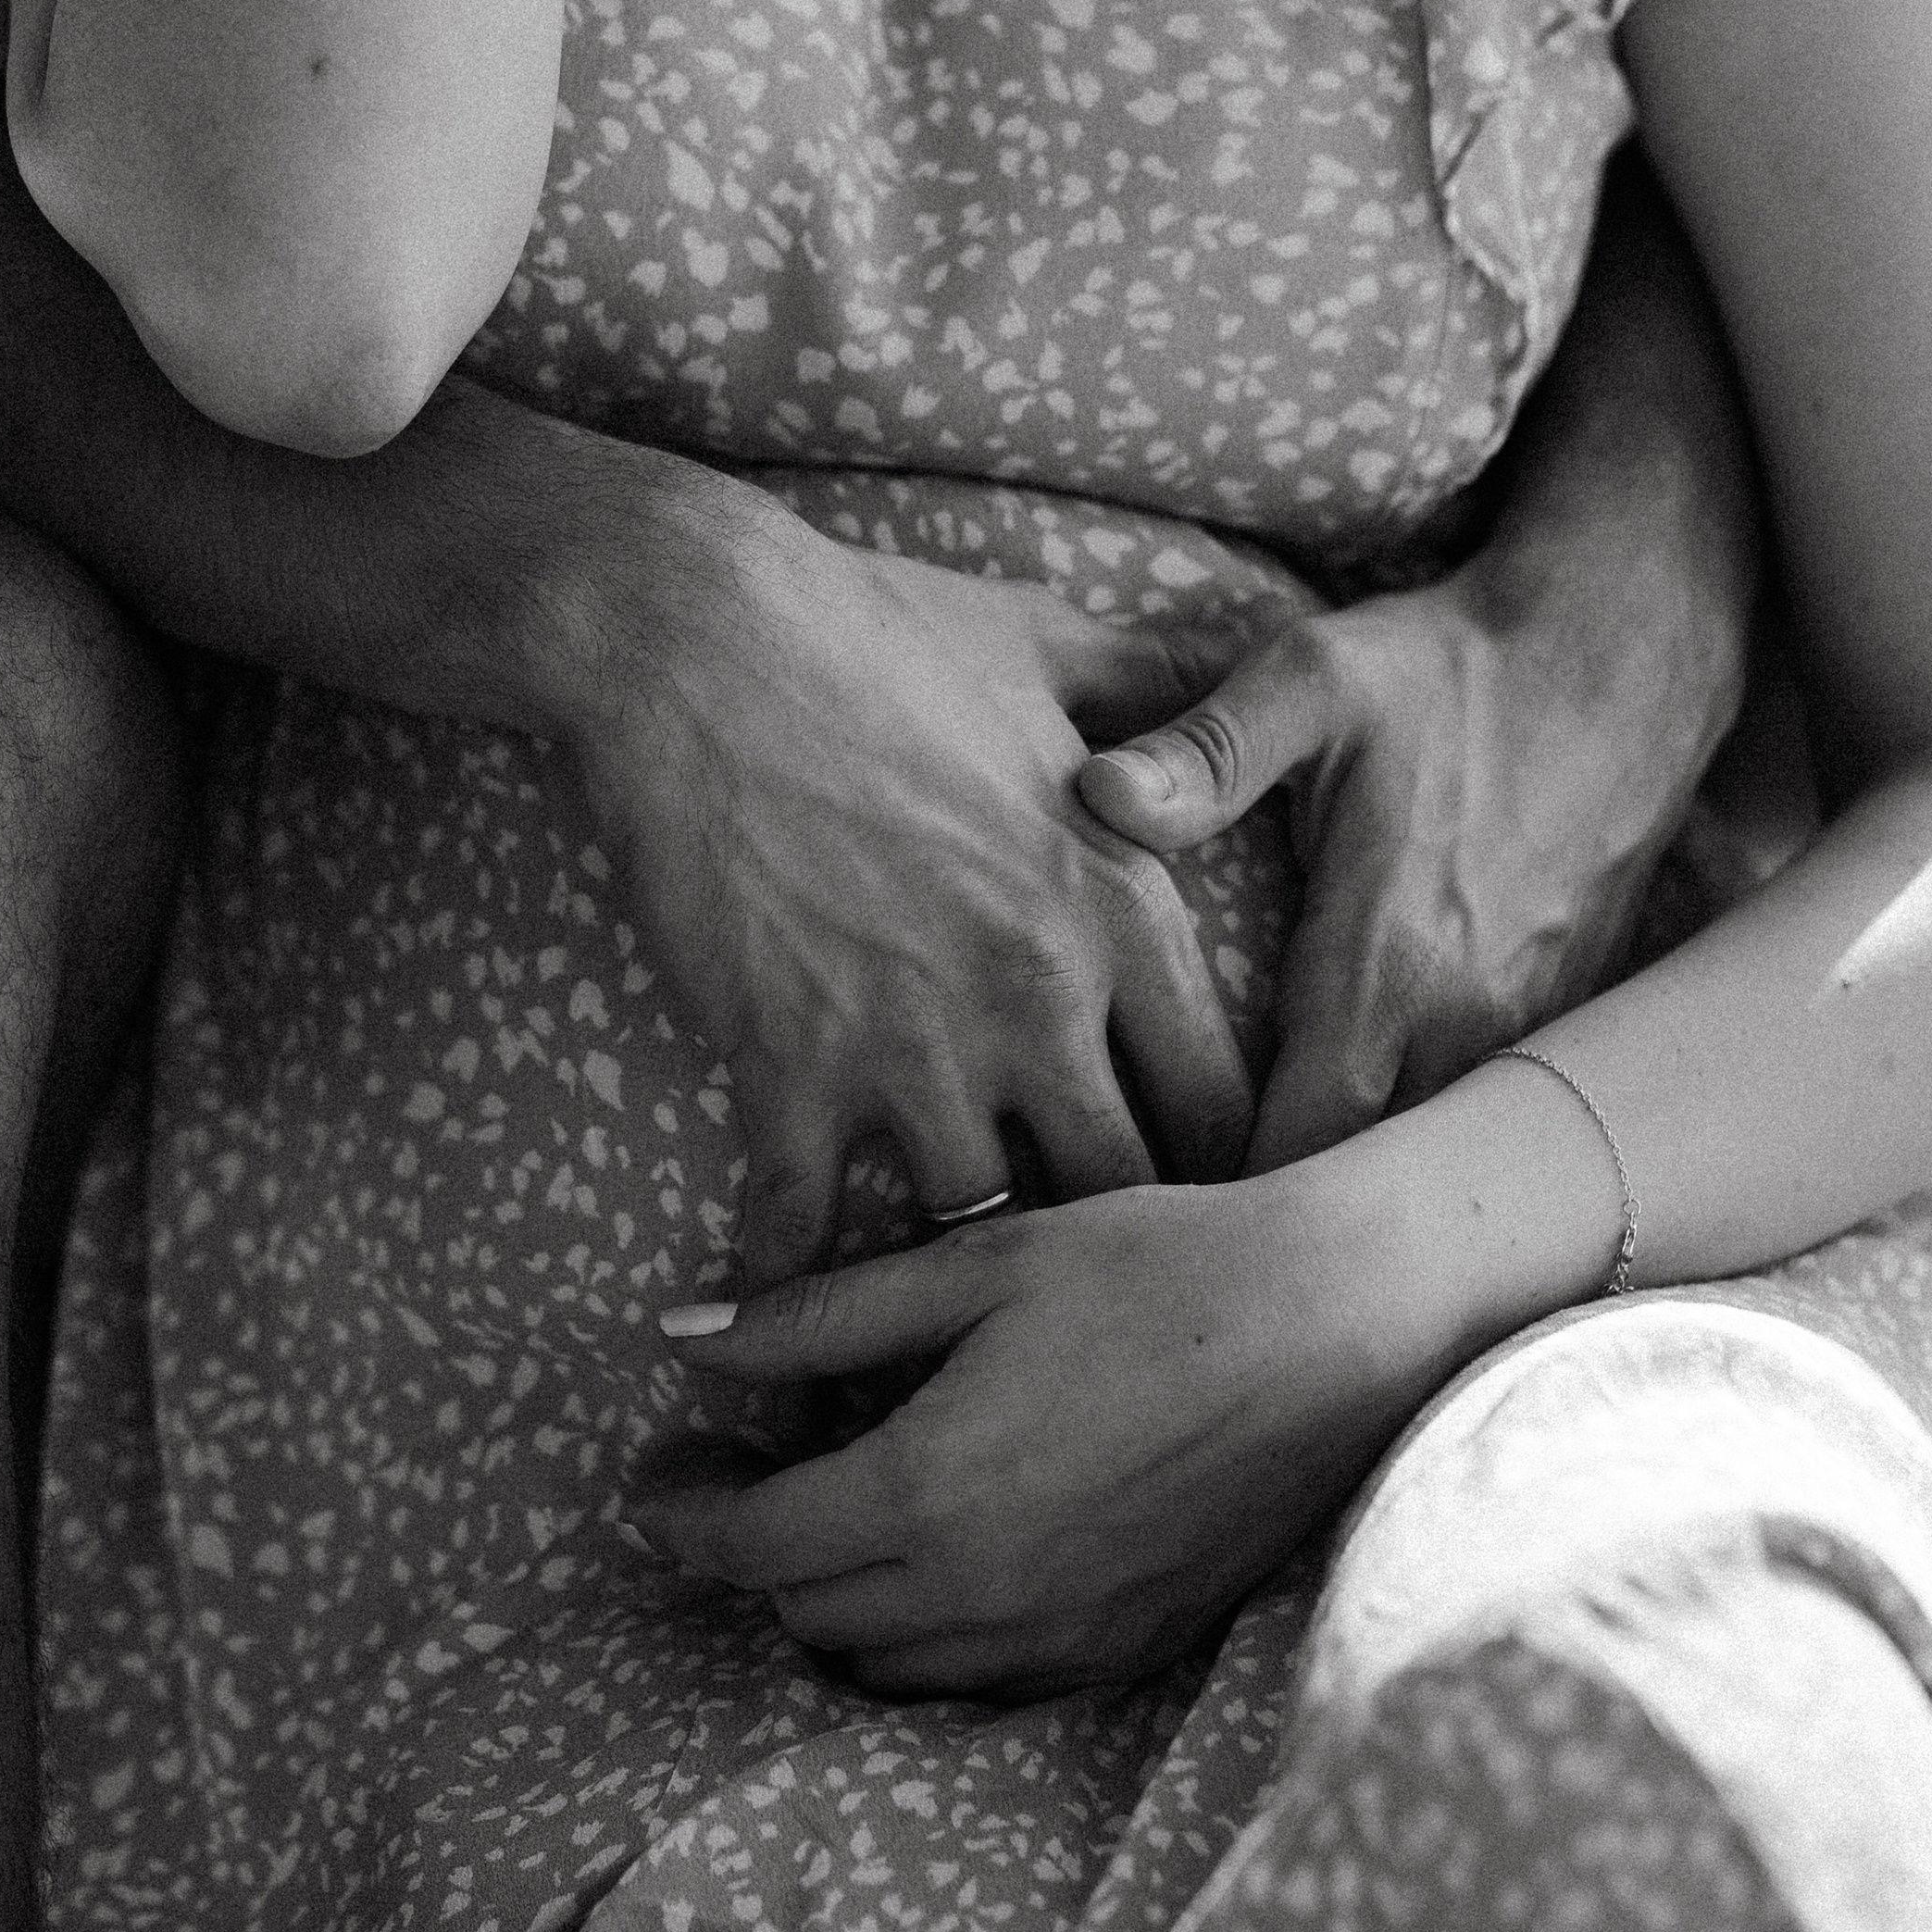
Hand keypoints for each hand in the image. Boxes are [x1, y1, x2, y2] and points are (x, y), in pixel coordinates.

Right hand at [567, 491, 1256, 1283]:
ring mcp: (917, 1043)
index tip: (1179, 1195)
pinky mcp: (789, 1068)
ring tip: (934, 1302)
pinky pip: (804, 1226)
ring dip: (951, 1258)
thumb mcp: (1050, 645)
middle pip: (1121, 1192)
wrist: (693, 636)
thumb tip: (1238, 648)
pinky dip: (790, 1270)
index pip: (1222, 1100)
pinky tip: (771, 1293)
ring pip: (976, 1226)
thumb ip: (1158, 682)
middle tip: (1071, 1275)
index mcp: (1124, 906)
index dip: (1211, 1166)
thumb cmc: (871, 629)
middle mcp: (1044, 996)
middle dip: (1100, 1237)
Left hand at [638, 1163, 1456, 1696]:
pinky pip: (980, 1683)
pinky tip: (943, 1555)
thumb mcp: (970, 1264)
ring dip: (836, 1603)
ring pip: (886, 1668)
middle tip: (740, 1473)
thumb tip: (678, 1334)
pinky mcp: (1128, 1650)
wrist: (1339, 1321)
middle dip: (751, 1550)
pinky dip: (928, 1639)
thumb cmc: (1153, 1268)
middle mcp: (983, 1590)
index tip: (664, 1469)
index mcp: (927, 1490)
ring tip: (839, 1511)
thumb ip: (812, 1319)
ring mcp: (1061, 1635)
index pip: (750, 1544)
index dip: (683, 1512)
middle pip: (806, 1613)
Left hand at [1074, 572, 1696, 1167]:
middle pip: (1356, 1181)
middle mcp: (1464, 1025)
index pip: (1293, 1152)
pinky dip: (1415, 1140)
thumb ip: (1208, 753)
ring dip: (1348, 1184)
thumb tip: (1096, 794)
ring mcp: (1524, 1032)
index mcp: (1387, 968)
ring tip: (1252, 1204)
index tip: (1137, 1201)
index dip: (1213, 1198)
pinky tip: (1352, 1136)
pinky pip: (1476, 1119)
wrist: (1624, 652)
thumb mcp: (1314, 680)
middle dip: (1272, 1214)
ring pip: (1423, 1163)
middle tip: (1177, 1226)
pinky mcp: (1561, 1020)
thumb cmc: (1451, 669)